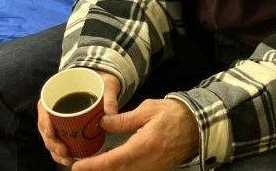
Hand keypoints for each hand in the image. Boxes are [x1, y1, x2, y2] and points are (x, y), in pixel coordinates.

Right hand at [38, 70, 120, 166]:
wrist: (102, 82)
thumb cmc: (101, 81)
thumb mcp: (106, 85)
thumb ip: (109, 98)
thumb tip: (111, 115)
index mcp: (57, 93)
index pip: (44, 108)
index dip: (44, 123)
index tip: (51, 133)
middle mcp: (54, 107)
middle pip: (46, 128)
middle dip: (52, 143)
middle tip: (64, 152)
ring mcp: (59, 120)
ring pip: (51, 138)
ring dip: (56, 151)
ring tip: (68, 159)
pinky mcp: (66, 129)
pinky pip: (59, 142)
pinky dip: (62, 153)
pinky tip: (70, 160)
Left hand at [71, 98, 199, 170]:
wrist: (198, 126)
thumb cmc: (174, 114)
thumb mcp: (147, 110)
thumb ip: (123, 119)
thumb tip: (103, 123)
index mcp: (143, 146)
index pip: (112, 160)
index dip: (93, 166)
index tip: (77, 166)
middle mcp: (146, 163)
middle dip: (96, 170)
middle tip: (78, 165)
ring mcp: (151, 169)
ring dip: (107, 170)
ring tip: (90, 165)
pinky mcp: (155, 169)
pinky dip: (119, 169)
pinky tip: (110, 164)